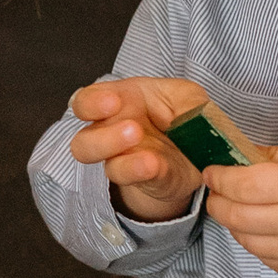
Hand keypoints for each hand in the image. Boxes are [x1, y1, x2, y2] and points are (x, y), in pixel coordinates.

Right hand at [67, 74, 210, 220]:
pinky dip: (138, 172)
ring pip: (99, 165)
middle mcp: (111, 132)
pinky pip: (128, 177)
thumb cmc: (183, 116)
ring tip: (146, 154)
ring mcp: (123, 158)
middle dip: (103, 137)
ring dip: (117, 155)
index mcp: (120, 101)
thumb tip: (193, 114)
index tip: (111, 102)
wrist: (195, 155)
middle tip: (134, 129)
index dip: (91, 103)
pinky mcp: (141, 178)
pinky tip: (153, 166)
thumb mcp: (191, 99)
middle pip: (82, 141)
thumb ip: (191, 103)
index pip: (86, 101)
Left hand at [206, 141, 277, 277]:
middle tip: (218, 191)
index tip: (213, 172)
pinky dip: (252, 239)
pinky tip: (261, 226)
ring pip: (242, 237)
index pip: (243, 184)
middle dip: (218, 201)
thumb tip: (242, 157)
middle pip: (234, 214)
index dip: (220, 178)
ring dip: (232, 221)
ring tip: (239, 207)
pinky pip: (258, 254)